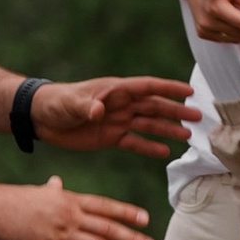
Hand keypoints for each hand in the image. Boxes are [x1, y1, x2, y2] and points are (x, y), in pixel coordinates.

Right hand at [0, 175, 156, 239]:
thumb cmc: (13, 201)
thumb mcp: (38, 193)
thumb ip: (52, 191)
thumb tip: (57, 182)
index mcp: (69, 200)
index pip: (105, 207)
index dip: (127, 213)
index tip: (146, 220)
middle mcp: (70, 216)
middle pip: (107, 228)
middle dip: (131, 238)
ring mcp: (61, 234)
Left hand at [31, 73, 199, 158]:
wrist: (41, 118)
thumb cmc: (55, 103)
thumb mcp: (69, 103)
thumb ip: (85, 106)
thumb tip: (98, 110)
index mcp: (114, 91)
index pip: (147, 87)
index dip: (168, 88)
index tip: (190, 92)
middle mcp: (121, 105)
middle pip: (154, 107)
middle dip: (176, 111)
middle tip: (198, 117)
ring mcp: (117, 121)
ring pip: (148, 125)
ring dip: (168, 130)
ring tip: (188, 137)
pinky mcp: (110, 137)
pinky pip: (134, 142)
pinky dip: (149, 147)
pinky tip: (165, 152)